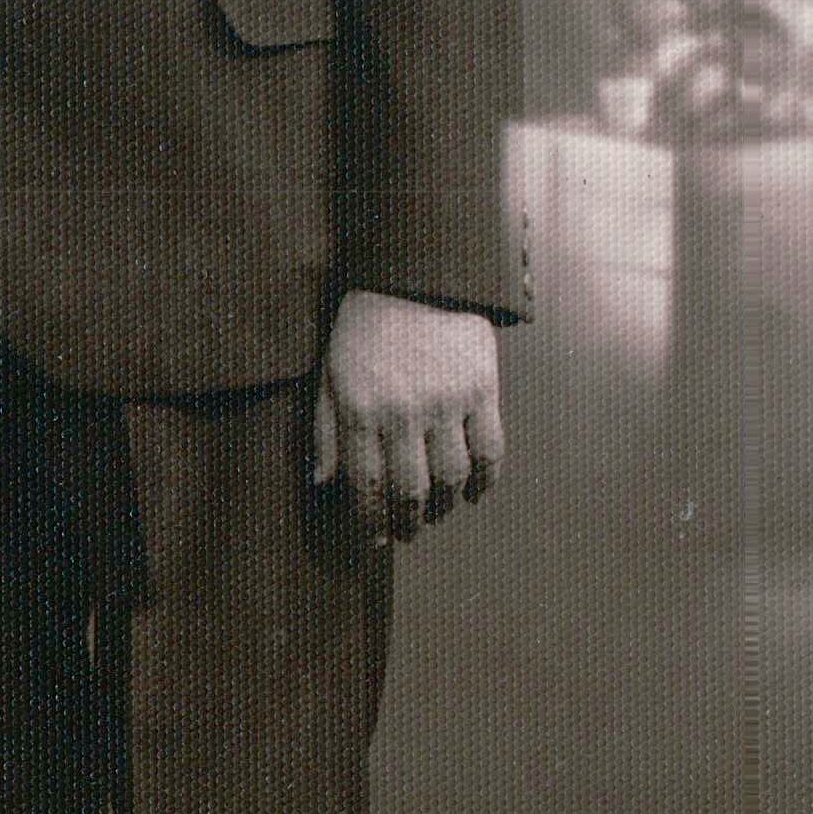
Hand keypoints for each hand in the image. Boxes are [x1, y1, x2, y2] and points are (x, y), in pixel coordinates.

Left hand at [312, 291, 503, 542]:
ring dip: (444, 507)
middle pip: (409, 491)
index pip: (365, 487)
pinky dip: (484, 481)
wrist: (415, 273)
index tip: (374, 539)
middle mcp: (403, 412)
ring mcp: (446, 402)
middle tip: (406, 534)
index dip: (370, 523)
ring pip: (450, 478)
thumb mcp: (329, 374)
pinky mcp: (482, 389)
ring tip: (436, 513)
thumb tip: (322, 485)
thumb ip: (324, 431)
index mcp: (360, 410)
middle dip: (406, 523)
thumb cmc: (364, 326)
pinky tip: (473, 493)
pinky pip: (489, 450)